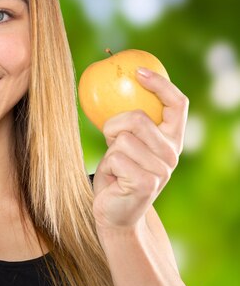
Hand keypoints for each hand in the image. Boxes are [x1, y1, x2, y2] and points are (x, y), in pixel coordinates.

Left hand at [92, 67, 188, 230]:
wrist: (114, 213)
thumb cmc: (117, 174)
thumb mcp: (125, 143)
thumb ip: (130, 124)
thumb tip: (113, 87)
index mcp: (171, 139)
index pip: (177, 104)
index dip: (160, 84)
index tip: (138, 72)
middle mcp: (172, 153)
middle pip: (138, 118)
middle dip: (114, 126)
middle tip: (112, 142)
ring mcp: (162, 169)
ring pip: (123, 138)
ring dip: (110, 150)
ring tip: (115, 165)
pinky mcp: (147, 183)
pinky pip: (116, 157)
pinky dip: (107, 165)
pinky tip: (115, 179)